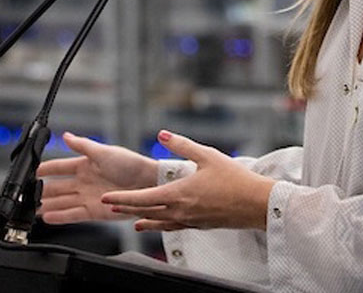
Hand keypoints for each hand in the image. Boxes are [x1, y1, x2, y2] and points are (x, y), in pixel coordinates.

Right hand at [36, 131, 157, 224]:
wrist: (148, 183)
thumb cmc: (131, 164)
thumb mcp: (104, 151)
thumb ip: (83, 146)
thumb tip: (66, 136)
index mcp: (85, 164)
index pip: (59, 167)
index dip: (45, 169)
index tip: (31, 171)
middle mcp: (84, 181)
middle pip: (57, 187)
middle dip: (41, 191)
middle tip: (27, 196)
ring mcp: (87, 196)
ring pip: (62, 202)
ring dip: (47, 206)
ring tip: (33, 210)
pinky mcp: (94, 211)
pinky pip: (73, 214)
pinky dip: (60, 217)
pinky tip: (48, 218)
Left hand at [101, 130, 275, 231]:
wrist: (256, 204)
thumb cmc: (235, 179)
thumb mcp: (207, 155)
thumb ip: (182, 145)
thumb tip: (162, 134)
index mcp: (179, 193)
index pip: (142, 198)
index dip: (122, 198)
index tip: (106, 198)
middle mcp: (180, 211)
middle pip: (146, 212)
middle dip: (126, 209)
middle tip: (109, 207)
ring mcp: (189, 221)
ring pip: (158, 222)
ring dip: (141, 219)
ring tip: (130, 220)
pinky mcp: (198, 226)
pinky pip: (172, 228)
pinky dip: (159, 226)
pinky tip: (157, 225)